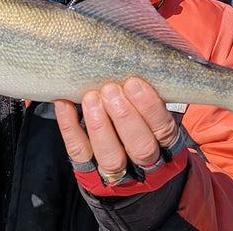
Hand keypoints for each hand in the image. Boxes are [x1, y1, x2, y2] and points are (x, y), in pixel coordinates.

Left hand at [56, 78, 187, 195]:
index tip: (135, 83)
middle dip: (125, 117)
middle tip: (111, 89)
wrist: (128, 169)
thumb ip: (149, 94)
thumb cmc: (142, 123)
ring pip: (111, 156)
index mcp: (168, 146)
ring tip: (91, 97)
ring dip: (100, 125)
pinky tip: (64, 103)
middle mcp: (146, 164)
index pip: (164, 130)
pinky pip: (80, 152)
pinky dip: (70, 127)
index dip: (151, 108)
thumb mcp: (154, 112)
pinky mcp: (89, 173)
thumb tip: (138, 59)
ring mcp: (117, 172)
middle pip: (141, 147)